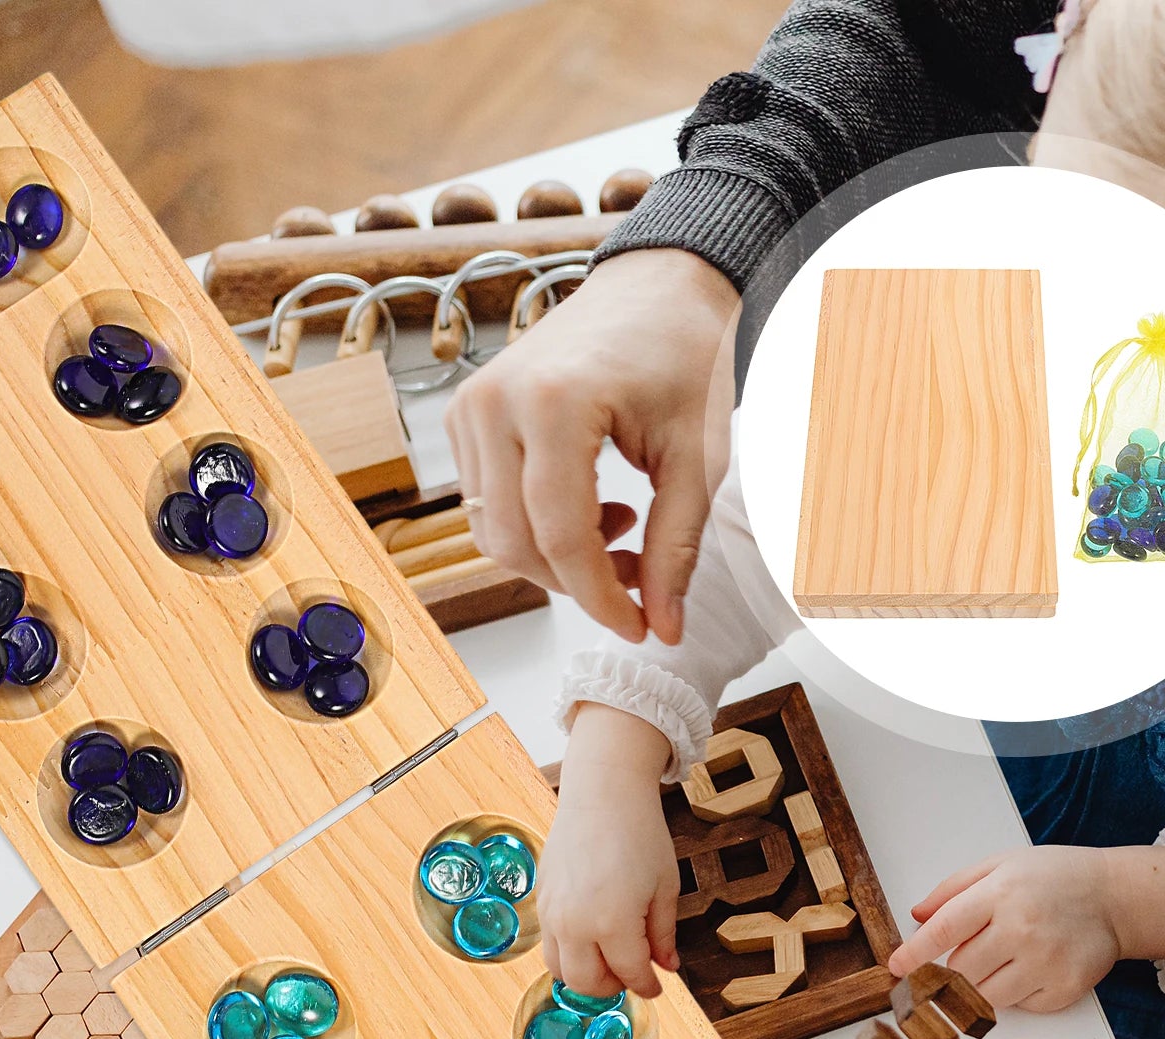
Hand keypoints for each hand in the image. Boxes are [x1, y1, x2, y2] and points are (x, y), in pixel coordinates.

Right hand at [445, 249, 737, 645]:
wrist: (657, 284)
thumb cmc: (683, 351)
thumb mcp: (698, 457)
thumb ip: (677, 548)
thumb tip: (663, 627)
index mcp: (554, 402)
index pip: (562, 538)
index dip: (601, 599)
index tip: (638, 628)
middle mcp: (496, 402)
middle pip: (516, 545)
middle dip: (578, 583)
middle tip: (639, 577)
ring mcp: (471, 407)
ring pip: (494, 533)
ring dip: (556, 558)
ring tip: (622, 529)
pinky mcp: (466, 415)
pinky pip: (486, 504)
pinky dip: (535, 528)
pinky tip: (589, 505)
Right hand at [540, 705, 679, 997]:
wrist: (603, 792)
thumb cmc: (639, 833)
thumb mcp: (664, 886)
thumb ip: (663, 933)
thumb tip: (666, 966)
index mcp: (613, 922)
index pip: (630, 973)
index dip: (648, 986)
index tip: (657, 987)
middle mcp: (576, 923)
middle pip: (588, 983)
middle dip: (613, 987)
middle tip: (631, 975)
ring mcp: (553, 913)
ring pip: (560, 970)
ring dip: (585, 975)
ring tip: (609, 961)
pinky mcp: (541, 899)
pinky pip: (549, 942)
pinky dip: (568, 952)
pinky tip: (590, 937)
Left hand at [890, 845, 1164, 1011]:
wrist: (1114, 897)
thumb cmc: (1053, 877)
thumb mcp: (999, 865)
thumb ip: (953, 890)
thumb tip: (915, 916)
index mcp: (1001, 893)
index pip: (944, 930)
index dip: (915, 954)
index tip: (896, 968)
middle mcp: (1023, 929)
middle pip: (961, 971)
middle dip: (944, 975)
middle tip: (942, 971)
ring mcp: (1046, 963)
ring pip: (985, 996)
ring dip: (975, 988)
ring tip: (990, 965)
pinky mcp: (1065, 989)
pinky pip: (1019, 1007)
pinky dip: (1012, 996)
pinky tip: (1023, 972)